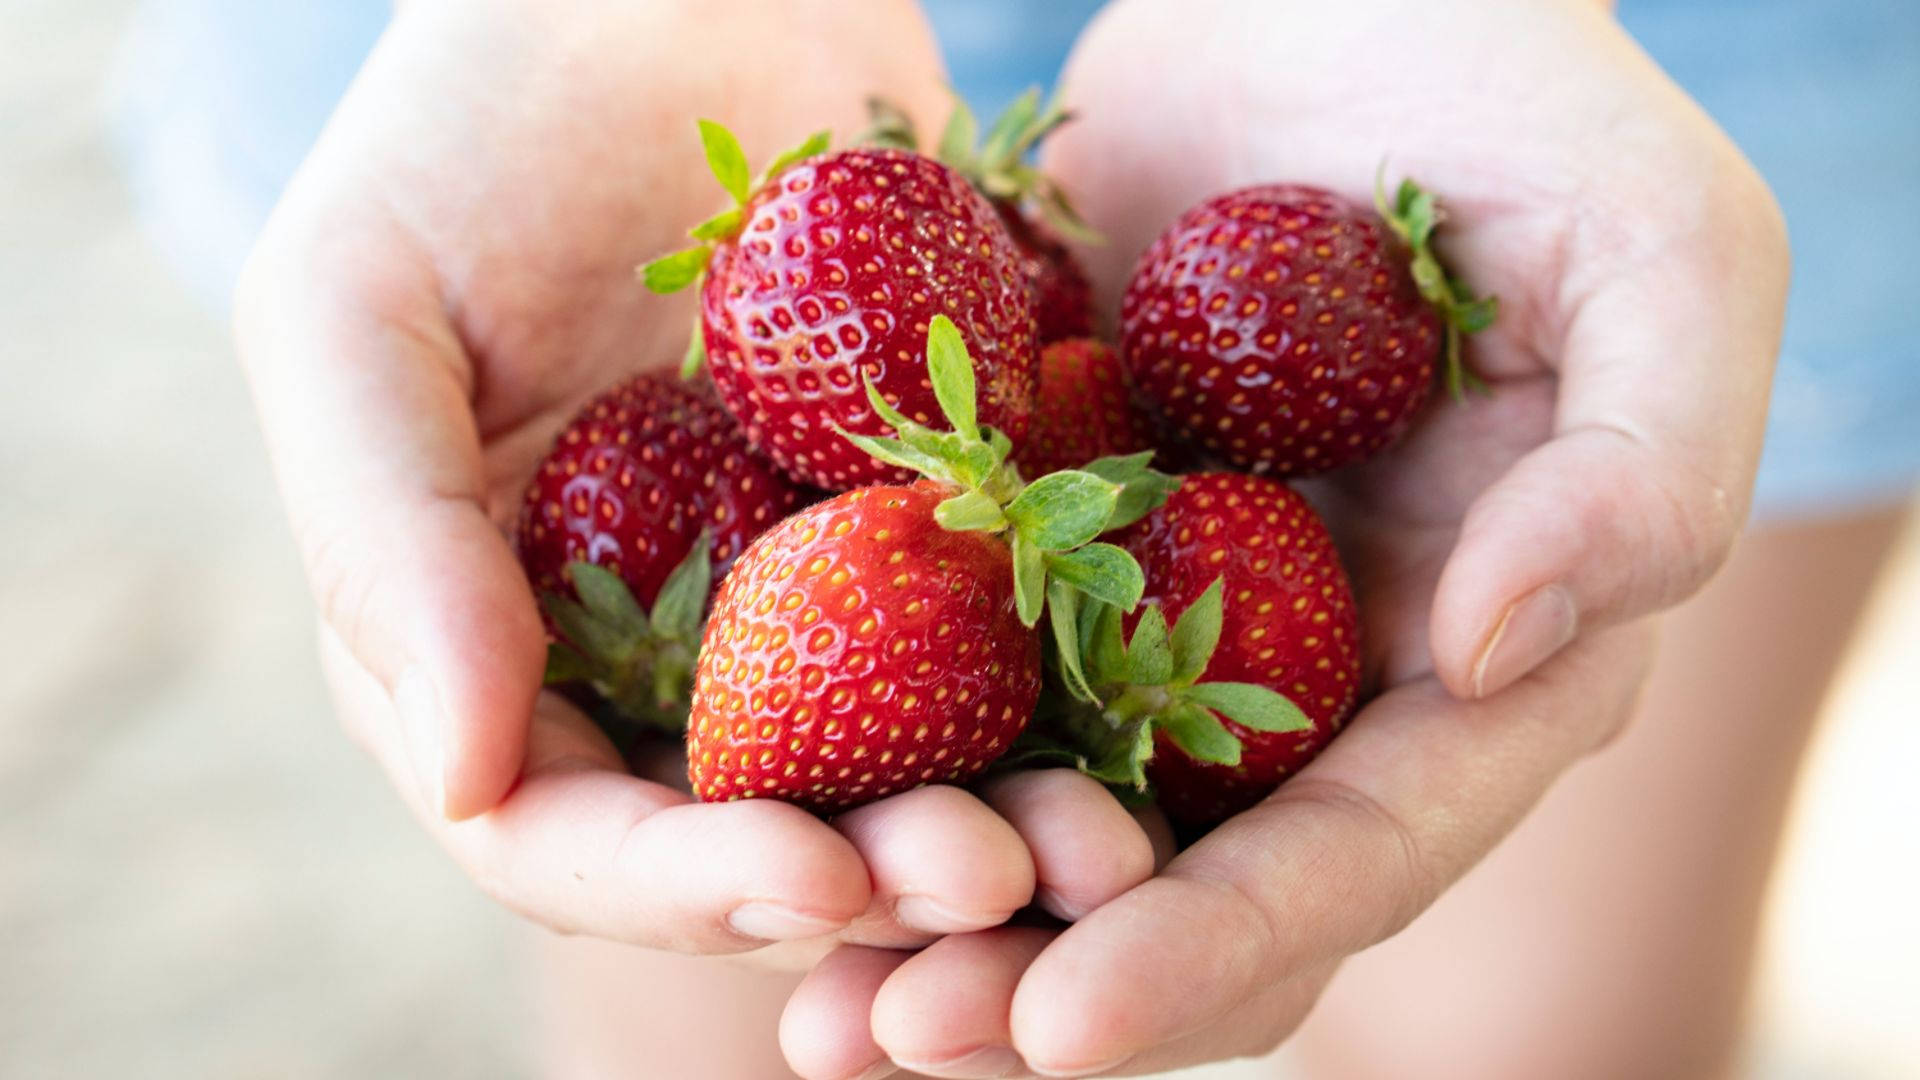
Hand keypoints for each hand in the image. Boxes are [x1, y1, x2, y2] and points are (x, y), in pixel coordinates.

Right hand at [236, 0, 1155, 958]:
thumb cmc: (472, 122)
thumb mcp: (355, 306)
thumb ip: (381, 541)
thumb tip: (463, 782)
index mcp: (499, 643)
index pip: (564, 833)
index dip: (676, 884)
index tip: (805, 881)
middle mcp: (661, 651)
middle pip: (757, 833)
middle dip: (870, 883)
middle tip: (993, 882)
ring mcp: (811, 592)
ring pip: (907, 770)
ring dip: (1001, 823)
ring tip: (1100, 845)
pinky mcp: (946, 518)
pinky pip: (1024, 632)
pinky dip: (1086, 693)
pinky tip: (1163, 721)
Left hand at [777, 0, 1785, 1072]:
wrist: (1324, 0)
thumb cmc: (1527, 105)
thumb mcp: (1662, 255)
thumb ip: (1646, 471)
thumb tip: (1497, 657)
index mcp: (1481, 664)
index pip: (1358, 853)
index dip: (1221, 952)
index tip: (1066, 1022)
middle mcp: (1320, 684)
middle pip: (1187, 891)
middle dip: (1041, 983)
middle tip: (886, 1042)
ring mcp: (1170, 623)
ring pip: (1051, 818)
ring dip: (929, 922)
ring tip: (809, 1007)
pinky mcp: (1042, 545)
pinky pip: (944, 674)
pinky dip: (862, 759)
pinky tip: (756, 821)